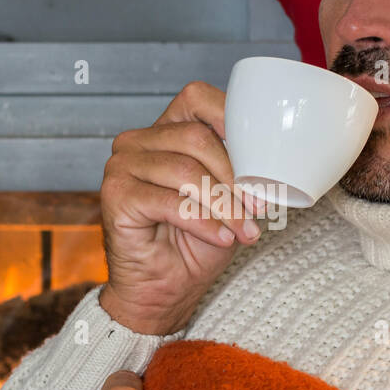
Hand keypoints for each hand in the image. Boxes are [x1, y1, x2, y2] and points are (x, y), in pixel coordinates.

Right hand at [99, 81, 263, 335]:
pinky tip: (223, 238)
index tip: (261, 157)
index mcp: (164, 131)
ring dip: (224, 205)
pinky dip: (204, 222)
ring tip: (245, 230)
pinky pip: (169, 202)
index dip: (231, 120)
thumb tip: (274, 156)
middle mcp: (137, 143)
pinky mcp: (115, 196)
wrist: (164, 290)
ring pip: (185, 171)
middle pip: (196, 138)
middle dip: (234, 176)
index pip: (197, 99)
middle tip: (259, 207)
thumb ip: (240, 169)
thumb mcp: (228, 199)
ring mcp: (121, 167)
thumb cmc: (196, 243)